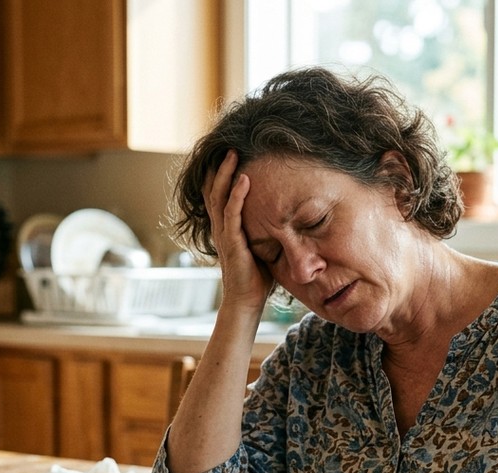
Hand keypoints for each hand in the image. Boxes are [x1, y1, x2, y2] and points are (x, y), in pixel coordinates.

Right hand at [203, 150, 273, 311]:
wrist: (246, 302)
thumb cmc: (256, 278)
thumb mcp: (261, 247)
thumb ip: (265, 230)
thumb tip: (285, 216)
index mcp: (225, 227)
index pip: (218, 194)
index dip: (221, 174)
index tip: (229, 153)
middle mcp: (220, 227)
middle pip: (213, 189)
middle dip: (220, 166)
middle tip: (229, 145)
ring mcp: (224, 234)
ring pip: (219, 196)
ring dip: (226, 173)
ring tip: (233, 153)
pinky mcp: (231, 243)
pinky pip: (232, 213)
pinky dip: (237, 195)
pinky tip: (244, 178)